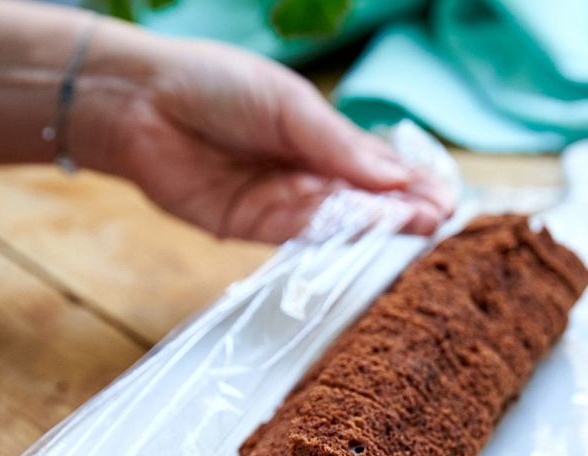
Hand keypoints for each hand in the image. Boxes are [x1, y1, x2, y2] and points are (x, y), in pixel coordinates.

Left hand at [79, 31, 454, 241]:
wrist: (141, 104)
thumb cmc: (217, 86)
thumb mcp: (289, 106)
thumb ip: (340, 146)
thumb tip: (399, 178)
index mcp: (324, 139)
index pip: (379, 169)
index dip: (412, 185)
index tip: (446, 201)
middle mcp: (309, 176)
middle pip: (367, 203)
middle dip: (403, 213)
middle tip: (439, 224)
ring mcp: (283, 204)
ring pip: (340, 224)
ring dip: (376, 229)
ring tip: (415, 230)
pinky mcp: (253, 229)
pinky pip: (301, 237)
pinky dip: (334, 237)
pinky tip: (367, 234)